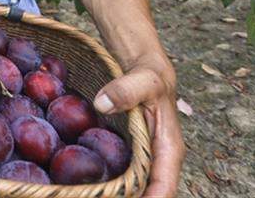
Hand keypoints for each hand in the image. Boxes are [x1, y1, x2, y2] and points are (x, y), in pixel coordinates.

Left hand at [94, 57, 184, 197]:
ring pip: (133, 187)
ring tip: (89, 192)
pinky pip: (119, 173)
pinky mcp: (129, 153)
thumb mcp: (143, 79)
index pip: (164, 187)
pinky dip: (107, 181)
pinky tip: (85, 182)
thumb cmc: (150, 76)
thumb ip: (126, 90)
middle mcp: (158, 160)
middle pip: (147, 193)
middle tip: (95, 196)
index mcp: (169, 150)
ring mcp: (143, 159)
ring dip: (116, 193)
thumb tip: (102, 103)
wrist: (145, 70)